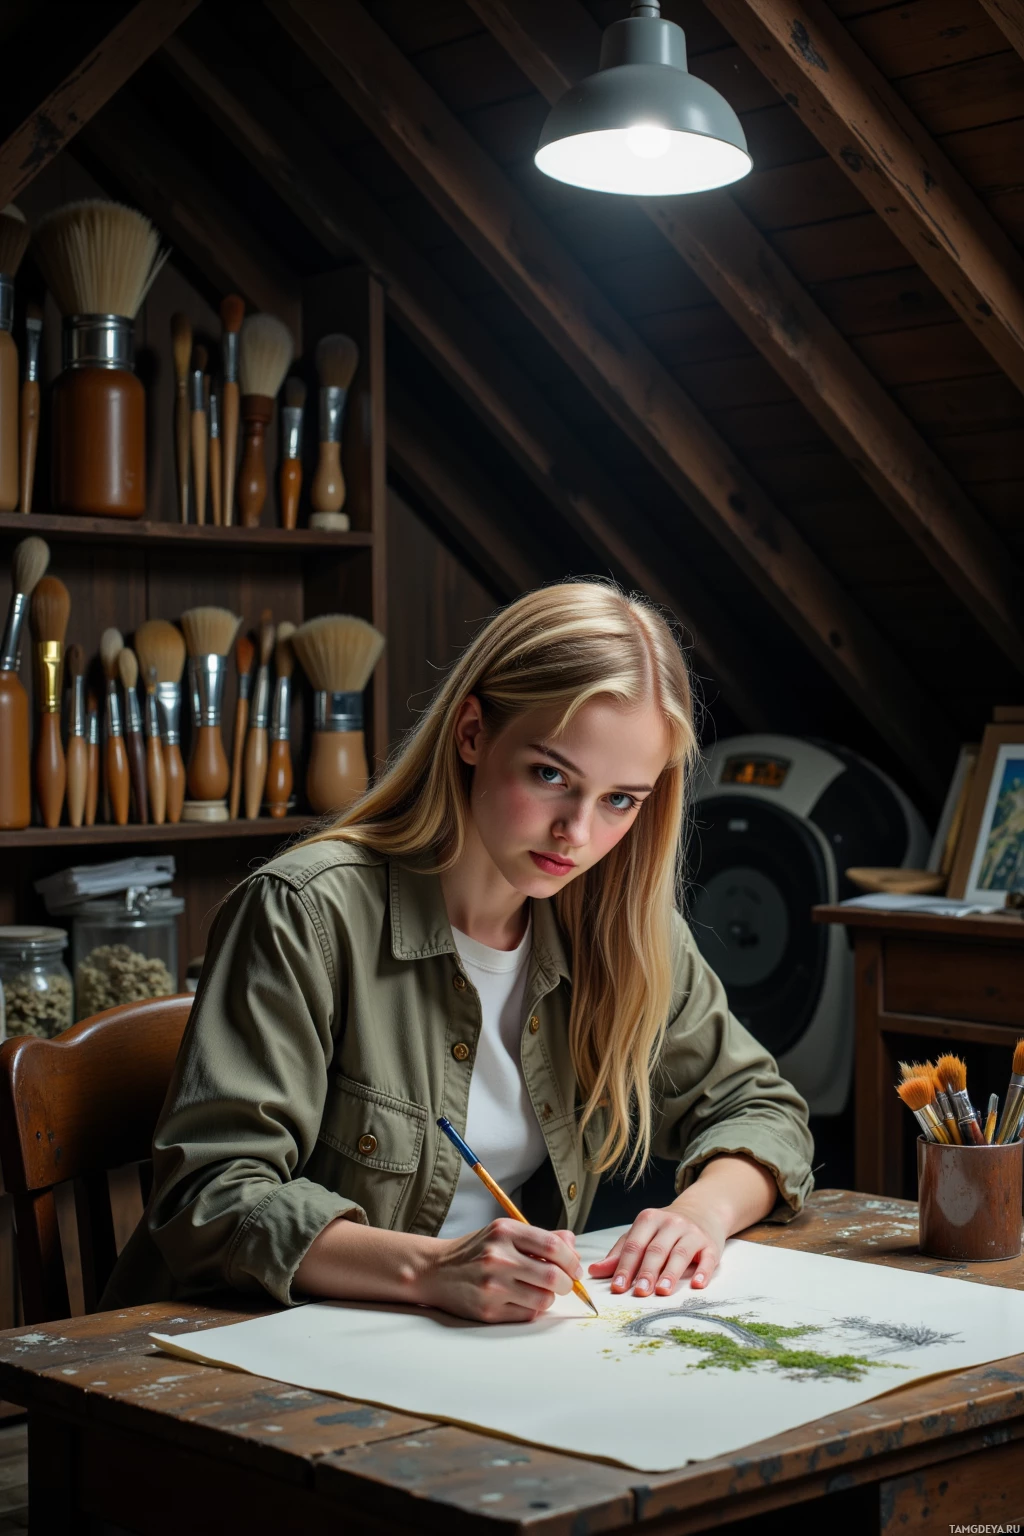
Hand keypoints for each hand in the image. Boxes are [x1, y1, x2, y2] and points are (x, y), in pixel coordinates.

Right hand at [421, 1219, 581, 1322]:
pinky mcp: (488, 1310)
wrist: (435, 1270)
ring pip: (543, 1299)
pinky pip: (527, 1314)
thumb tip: (572, 1246)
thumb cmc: (476, 1250)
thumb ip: (540, 1237)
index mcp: (504, 1231)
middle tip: (566, 1283)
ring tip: (540, 1291)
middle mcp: (498, 1257)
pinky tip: (523, 1299)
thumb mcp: (504, 1232)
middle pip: (553, 1276)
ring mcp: (492, 1286)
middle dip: (568, 1283)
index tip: (575, 1267)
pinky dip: (533, 1309)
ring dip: (550, 1298)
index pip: (552, 1246)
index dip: (571, 1259)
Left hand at [588, 1202, 727, 1296]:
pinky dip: (702, 1271)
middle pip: (656, 1249)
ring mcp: (692, 1232)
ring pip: (680, 1253)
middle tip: (640, 1291)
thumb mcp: (641, 1234)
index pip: (634, 1244)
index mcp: (648, 1219)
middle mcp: (670, 1223)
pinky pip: (707, 1258)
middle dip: (647, 1271)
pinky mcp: (710, 1244)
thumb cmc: (665, 1229)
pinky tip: (697, 1284)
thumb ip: (620, 1253)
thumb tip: (594, 1270)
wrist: (702, 1211)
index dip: (625, 1266)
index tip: (618, 1287)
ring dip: (670, 1273)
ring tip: (662, 1291)